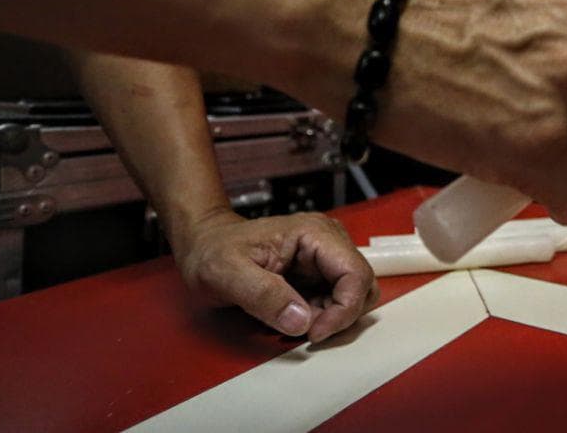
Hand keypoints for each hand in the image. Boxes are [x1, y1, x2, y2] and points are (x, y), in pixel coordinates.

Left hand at [173, 210, 377, 342]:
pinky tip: (293, 318)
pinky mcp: (319, 273)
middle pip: (362, 285)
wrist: (204, 245)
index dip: (344, 309)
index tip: (314, 332)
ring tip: (297, 323)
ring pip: (355, 295)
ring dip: (333, 317)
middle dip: (341, 315)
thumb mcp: (227, 273)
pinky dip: (323, 316)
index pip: (355, 274)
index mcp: (314, 233)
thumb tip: (302, 321)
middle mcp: (328, 241)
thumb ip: (264, 295)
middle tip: (307, 331)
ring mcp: (326, 257)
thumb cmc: (213, 251)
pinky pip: (337, 300)